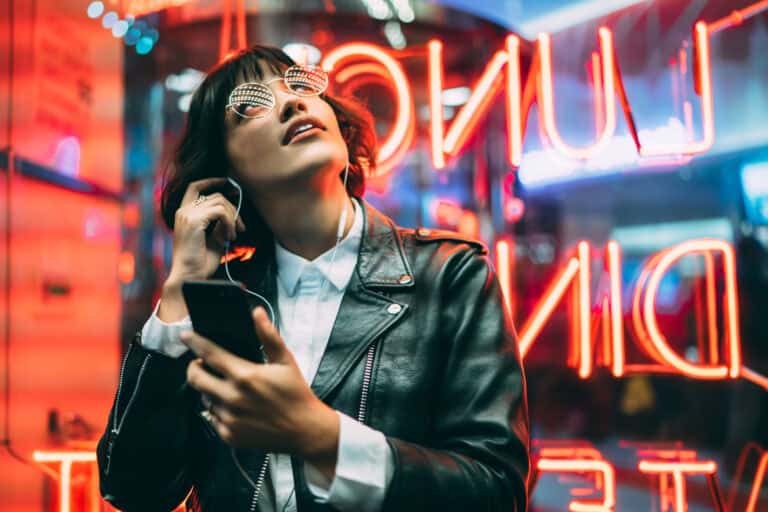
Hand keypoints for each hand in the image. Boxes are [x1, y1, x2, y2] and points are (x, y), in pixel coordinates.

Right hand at [167, 177, 245, 284]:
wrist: (190, 277)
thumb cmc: (200, 262)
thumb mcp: (214, 238)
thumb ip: (220, 224)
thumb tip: (233, 213)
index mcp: (184, 214)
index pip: (195, 187)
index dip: (212, 181)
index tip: (229, 183)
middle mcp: (183, 211)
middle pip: (215, 196)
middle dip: (233, 209)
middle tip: (241, 228)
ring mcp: (187, 215)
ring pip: (220, 202)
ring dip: (233, 218)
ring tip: (234, 235)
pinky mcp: (194, 221)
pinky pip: (220, 212)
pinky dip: (230, 223)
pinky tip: (230, 237)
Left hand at [180, 307, 339, 478]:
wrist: (304, 430)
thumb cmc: (296, 393)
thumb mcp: (285, 360)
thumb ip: (269, 336)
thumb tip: (257, 313)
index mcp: (245, 376)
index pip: (209, 354)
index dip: (194, 342)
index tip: (186, 336)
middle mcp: (233, 398)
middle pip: (195, 378)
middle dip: (194, 367)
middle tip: (201, 364)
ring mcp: (229, 419)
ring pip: (204, 398)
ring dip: (210, 390)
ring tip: (227, 387)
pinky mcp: (229, 435)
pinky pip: (213, 418)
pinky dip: (219, 410)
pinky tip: (236, 407)